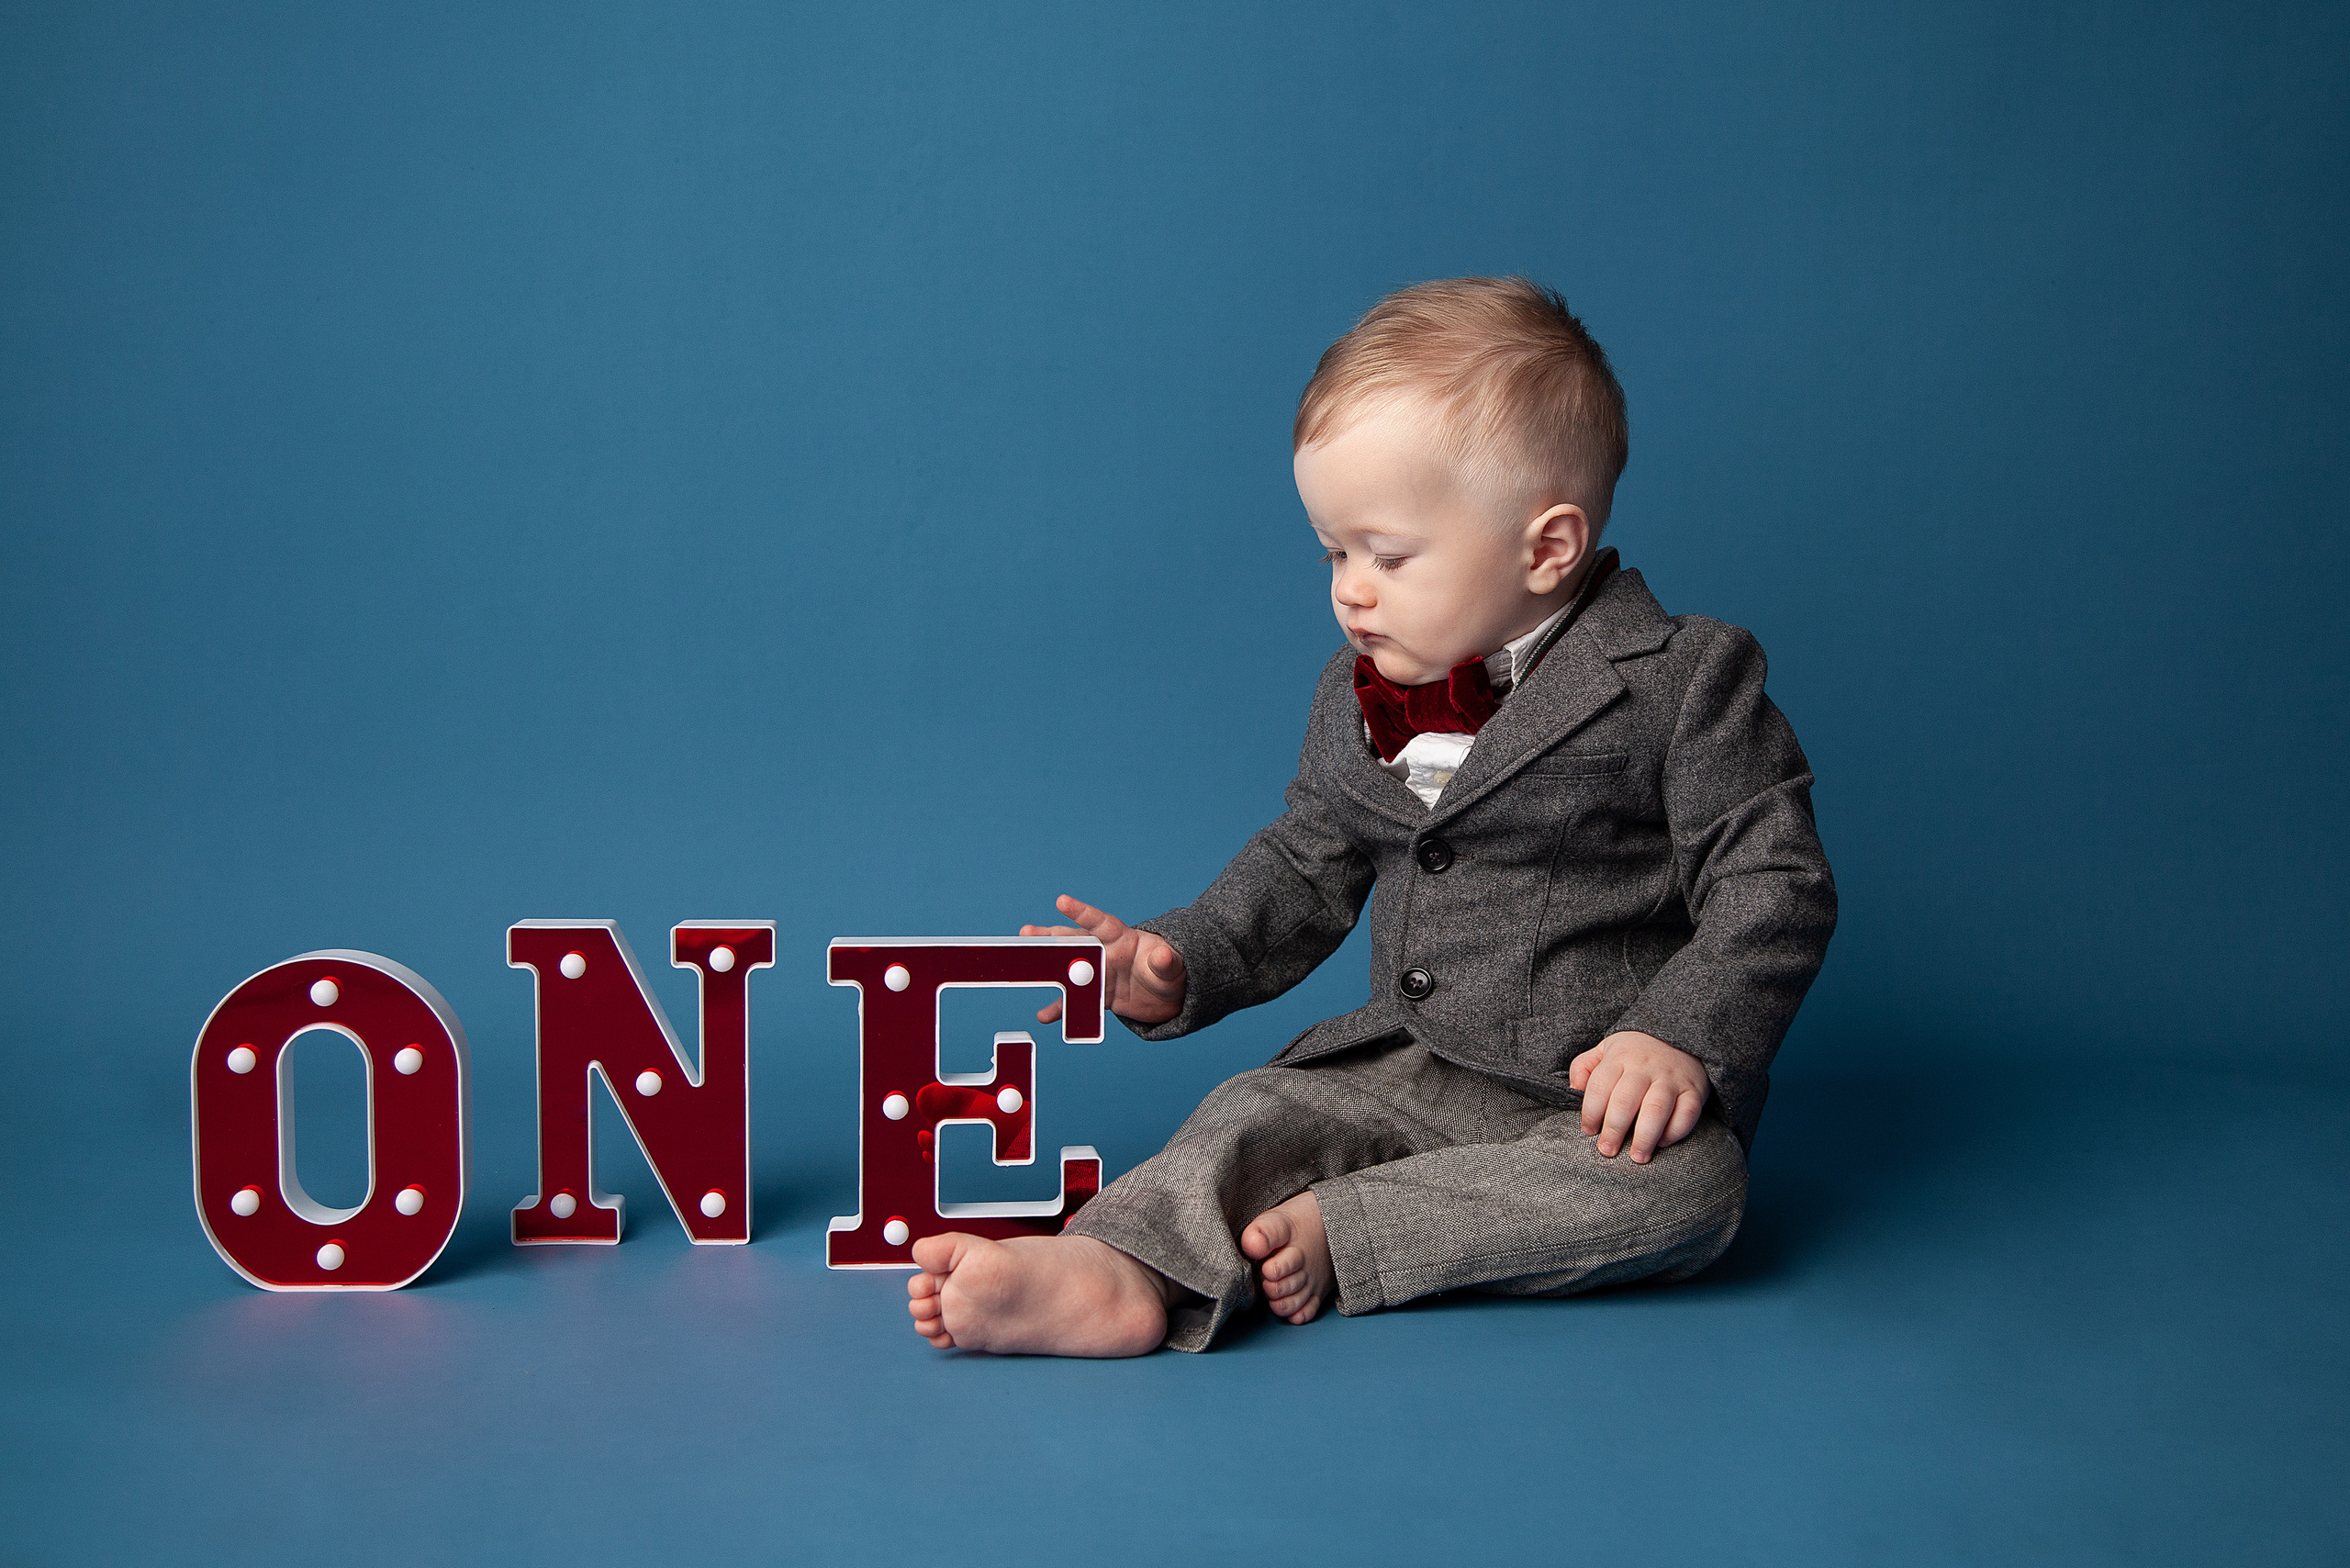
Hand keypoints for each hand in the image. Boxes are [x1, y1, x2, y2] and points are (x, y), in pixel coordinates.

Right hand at [1020, 895, 1186, 1026]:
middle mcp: (1105, 953)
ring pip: (1068, 968)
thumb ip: (1165, 962)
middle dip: (1050, 937)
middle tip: (1026, 932)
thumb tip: (1163, 957)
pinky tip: (1044, 1016)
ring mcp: (1099, 974)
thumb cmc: (1172, 972)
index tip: (1061, 901)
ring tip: (1022, 964)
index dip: (1081, 912)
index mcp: (1123, 938)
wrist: (1170, 996)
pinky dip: (1061, 1009)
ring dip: (1046, 967)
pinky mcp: (1099, 995)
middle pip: (1074, 941)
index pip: (1100, 922)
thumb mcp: (1173, 967)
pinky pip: (1076, 1002)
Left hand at [1566, 1031, 1709, 1163]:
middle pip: (1626, 1100)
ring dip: (1645, 1137)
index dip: (1591, 1111)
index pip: (1600, 1085)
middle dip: (1614, 1129)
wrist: (1680, 1037)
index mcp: (1620, 1057)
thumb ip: (1584, 1067)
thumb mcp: (1605, 1049)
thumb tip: (1573, 1090)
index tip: (1588, 1130)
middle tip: (1607, 1151)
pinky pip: (1687, 1113)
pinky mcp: (1694, 1090)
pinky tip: (1662, 1143)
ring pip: (1656, 1109)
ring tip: (1637, 1157)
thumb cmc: (1635, 1052)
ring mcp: (1671, 1079)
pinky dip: (1675, 1131)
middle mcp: (1645, 1067)